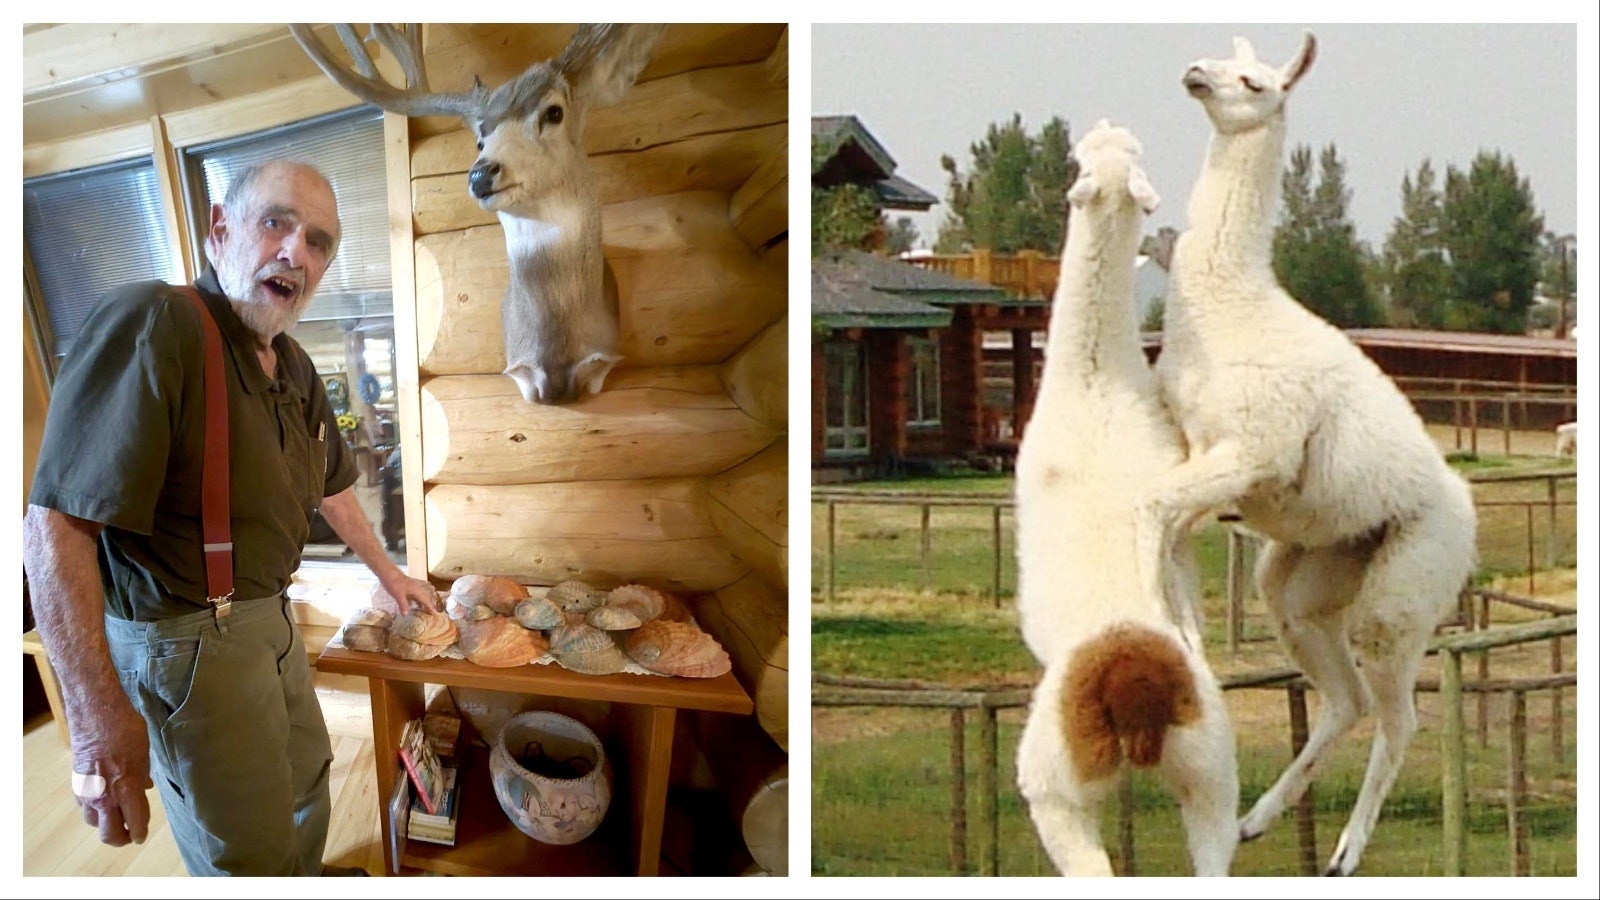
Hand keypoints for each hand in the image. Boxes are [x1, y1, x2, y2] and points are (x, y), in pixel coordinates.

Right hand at [69, 698, 153, 846]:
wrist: (95, 714)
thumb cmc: (125, 730)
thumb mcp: (144, 754)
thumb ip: (143, 776)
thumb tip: (145, 788)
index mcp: (127, 789)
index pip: (135, 823)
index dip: (140, 832)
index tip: (141, 836)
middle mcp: (104, 796)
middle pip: (109, 834)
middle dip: (121, 838)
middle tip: (129, 835)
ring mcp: (87, 792)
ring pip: (94, 823)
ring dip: (105, 824)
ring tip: (116, 818)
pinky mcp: (76, 785)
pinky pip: (84, 807)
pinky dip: (94, 810)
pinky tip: (103, 802)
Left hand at [383, 574, 440, 614]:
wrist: (388, 573)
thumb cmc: (394, 583)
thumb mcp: (398, 596)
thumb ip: (403, 605)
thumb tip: (406, 615)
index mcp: (417, 590)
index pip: (426, 601)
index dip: (431, 608)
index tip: (436, 614)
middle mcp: (418, 588)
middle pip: (427, 597)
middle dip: (430, 604)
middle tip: (432, 612)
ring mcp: (413, 586)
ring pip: (422, 595)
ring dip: (424, 602)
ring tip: (425, 609)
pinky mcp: (409, 586)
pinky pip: (416, 593)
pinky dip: (417, 599)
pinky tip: (413, 603)